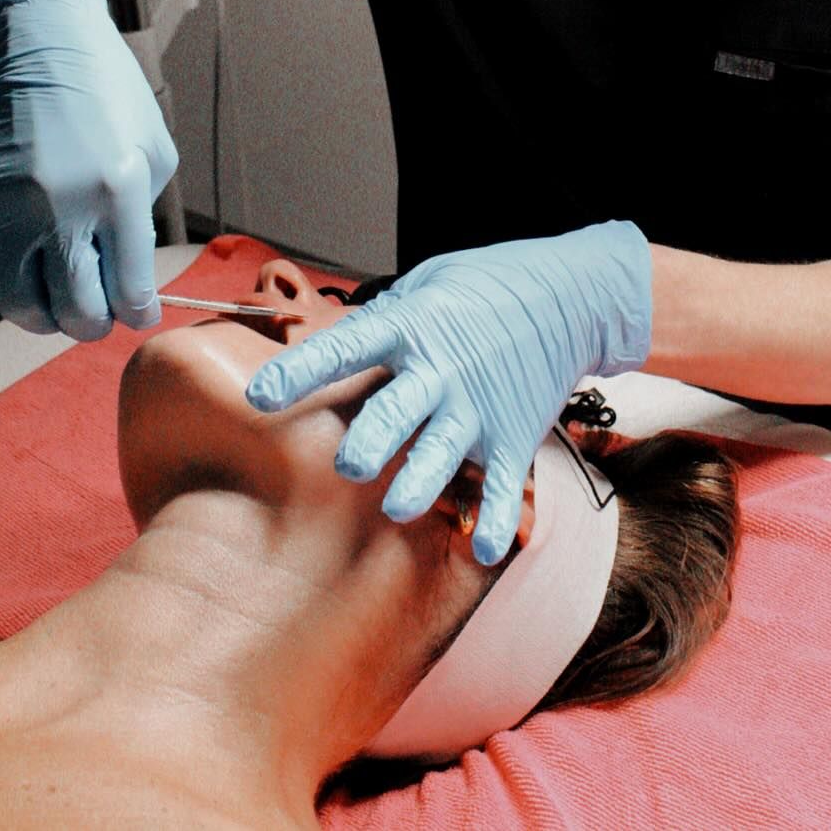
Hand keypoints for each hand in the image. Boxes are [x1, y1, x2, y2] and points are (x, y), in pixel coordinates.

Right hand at [0, 0, 175, 340]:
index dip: (136, 312)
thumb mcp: (150, 151)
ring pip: (18, 305)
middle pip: (73, 310)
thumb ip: (140, 221)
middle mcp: (60, 205)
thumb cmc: (106, 95)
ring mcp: (6, 205)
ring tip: (54, 302)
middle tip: (95, 317)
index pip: (128, 290)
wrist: (41, 45)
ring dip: (41, 316)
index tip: (136, 312)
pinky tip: (11, 277)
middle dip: (91, 324)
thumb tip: (125, 281)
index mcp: (117, 190)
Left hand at [245, 223, 651, 563]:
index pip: (348, 348)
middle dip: (369, 442)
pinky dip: (495, 520)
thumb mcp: (427, 282)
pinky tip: (483, 548)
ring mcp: (479, 407)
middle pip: (396, 411)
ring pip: (441, 454)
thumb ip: (381, 320)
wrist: (569, 295)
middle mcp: (442, 370)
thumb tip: (329, 349)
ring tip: (396, 507)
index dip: (302, 371)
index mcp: (412, 326)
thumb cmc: (486, 286)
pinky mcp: (513, 436)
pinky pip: (502, 487)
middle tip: (348, 465)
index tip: (261, 394)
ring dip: (418, 484)